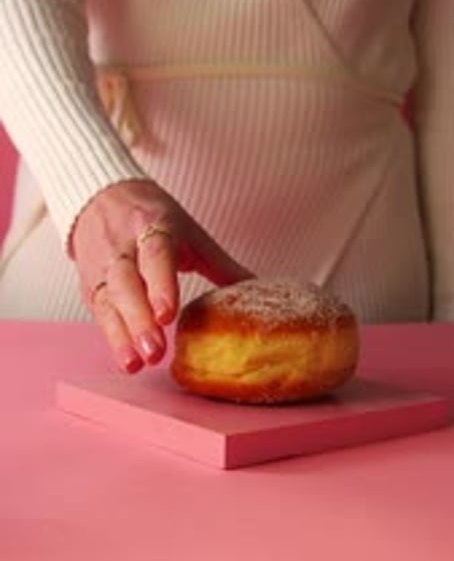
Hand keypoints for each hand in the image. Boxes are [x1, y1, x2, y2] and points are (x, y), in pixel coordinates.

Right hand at [72, 179, 253, 372]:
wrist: (99, 196)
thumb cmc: (152, 217)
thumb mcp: (189, 232)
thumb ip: (220, 264)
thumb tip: (258, 289)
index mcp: (152, 226)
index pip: (155, 255)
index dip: (160, 285)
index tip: (167, 315)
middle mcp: (122, 246)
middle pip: (126, 283)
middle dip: (138, 320)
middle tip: (155, 351)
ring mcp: (102, 267)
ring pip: (108, 301)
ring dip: (121, 335)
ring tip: (135, 364)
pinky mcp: (89, 285)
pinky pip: (98, 312)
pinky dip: (111, 337)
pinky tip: (126, 360)